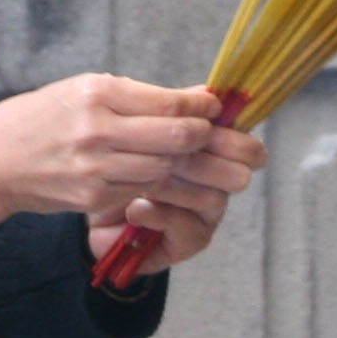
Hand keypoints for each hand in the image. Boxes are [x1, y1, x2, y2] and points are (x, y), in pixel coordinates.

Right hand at [0, 75, 262, 251]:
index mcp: (99, 93)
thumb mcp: (86, 90)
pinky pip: (143, 190)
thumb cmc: (44, 117)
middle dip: (212, 141)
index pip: (171, 103)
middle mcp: (98, 129)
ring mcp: (96, 168)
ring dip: (193, 167)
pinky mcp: (93, 197)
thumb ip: (141, 96)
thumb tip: (199, 97)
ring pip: (167, 169)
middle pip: (178, 138)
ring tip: (214, 163)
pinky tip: (174, 178)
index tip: (219, 109)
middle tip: (233, 142)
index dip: (204, 108)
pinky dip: (163, 184)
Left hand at [85, 124, 265, 274]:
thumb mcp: (140, 127)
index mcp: (216, 153)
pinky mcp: (188, 243)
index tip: (201, 121)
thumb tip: (204, 94)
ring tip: (143, 178)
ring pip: (210, 198)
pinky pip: (183, 227)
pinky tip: (134, 207)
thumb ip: (172, 111)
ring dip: (175, 185)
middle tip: (169, 150)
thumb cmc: (119, 159)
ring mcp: (206, 216)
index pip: (245, 148)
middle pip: (236, 174)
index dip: (226, 134)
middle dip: (204, 158)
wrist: (92, 204)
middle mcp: (218, 185)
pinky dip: (158, 214)